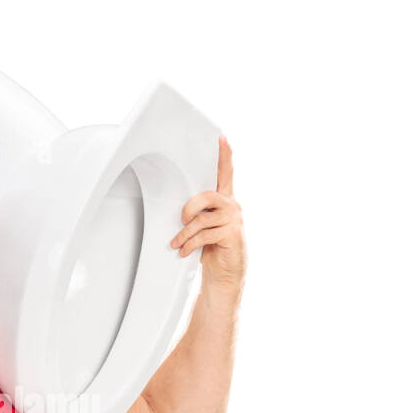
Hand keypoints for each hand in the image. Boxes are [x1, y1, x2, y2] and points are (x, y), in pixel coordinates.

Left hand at [169, 135, 246, 293]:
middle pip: (206, 195)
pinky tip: (185, 250)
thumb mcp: (204, 226)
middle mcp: (232, 206)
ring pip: (202, 219)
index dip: (225, 155)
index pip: (226, 173)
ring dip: (185, 233)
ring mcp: (234, 219)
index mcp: (225, 200)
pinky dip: (190, 243)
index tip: (222, 138)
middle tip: (182, 221)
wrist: (226, 273)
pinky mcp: (232, 234)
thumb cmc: (213, 248)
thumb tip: (179, 210)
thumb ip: (198, 212)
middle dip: (188, 208)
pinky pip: (205, 235)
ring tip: (177, 243)